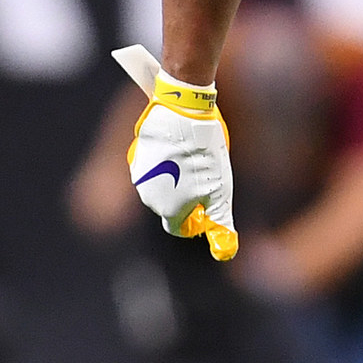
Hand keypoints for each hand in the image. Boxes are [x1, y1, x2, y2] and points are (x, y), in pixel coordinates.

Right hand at [113, 45, 236, 260]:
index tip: (205, 209)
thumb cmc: (205, 152)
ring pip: (160, 186)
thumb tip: (225, 252)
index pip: (179, 228)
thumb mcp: (220, 190)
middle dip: (185, 199)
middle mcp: (149, 196)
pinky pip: (152, 166)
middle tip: (205, 177)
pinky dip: (165, 162)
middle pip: (169, 207)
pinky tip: (180, 146)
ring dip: (175, 180)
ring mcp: (139, 173)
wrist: (183, 110)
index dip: (194, 222)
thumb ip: (220, 222)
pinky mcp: (136, 152)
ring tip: (194, 159)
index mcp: (169, 209)